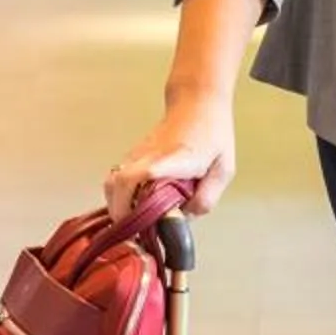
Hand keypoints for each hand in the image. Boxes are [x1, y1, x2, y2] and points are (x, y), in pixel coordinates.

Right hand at [105, 98, 236, 217]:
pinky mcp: (134, 154)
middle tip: (136, 233)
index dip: (140, 198)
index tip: (142, 222)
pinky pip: (117, 178)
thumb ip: (207, 197)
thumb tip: (185, 218)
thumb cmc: (212, 134)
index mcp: (177, 159)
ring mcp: (138, 153)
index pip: (148, 174)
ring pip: (112, 182)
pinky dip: (119, 196)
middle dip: (122, 213)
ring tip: (134, 223)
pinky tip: (135, 207)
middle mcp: (151, 155)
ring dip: (118, 205)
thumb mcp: (223, 169)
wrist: (197, 102)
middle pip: (119, 184)